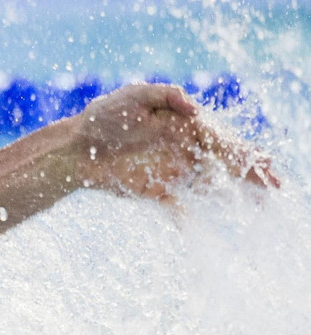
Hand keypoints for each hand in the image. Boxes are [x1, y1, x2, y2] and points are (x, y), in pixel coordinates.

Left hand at [72, 83, 278, 199]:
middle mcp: (182, 148)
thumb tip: (194, 107)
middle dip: (250, 174)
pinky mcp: (153, 190)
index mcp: (184, 125)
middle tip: (274, 186)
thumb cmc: (103, 116)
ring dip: (233, 193)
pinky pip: (178, 207)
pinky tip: (204, 226)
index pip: (221, 139)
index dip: (244, 152)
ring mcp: (170, 170)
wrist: (73, 148)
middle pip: (223, 163)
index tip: (263, 163)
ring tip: (259, 203)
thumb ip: (166, 95)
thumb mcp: (134, 96)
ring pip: (209, 184)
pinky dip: (191, 217)